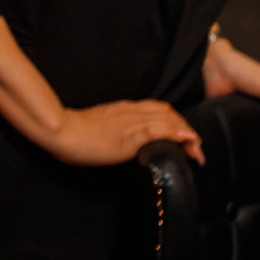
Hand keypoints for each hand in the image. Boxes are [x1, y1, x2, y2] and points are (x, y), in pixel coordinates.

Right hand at [42, 99, 206, 166]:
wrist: (61, 131)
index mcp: (123, 109)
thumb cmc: (72, 131)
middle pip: (169, 115)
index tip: (182, 136)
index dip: (174, 122)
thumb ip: (110, 127)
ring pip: (169, 122)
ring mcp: (132, 123)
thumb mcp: (96, 125)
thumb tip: (116, 138)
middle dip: (186, 130)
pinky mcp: (131, 136)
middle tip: (195, 148)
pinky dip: (178, 134)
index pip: (158, 110)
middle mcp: (131, 112)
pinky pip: (160, 131)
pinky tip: (189, 140)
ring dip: (188, 135)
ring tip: (198, 151)